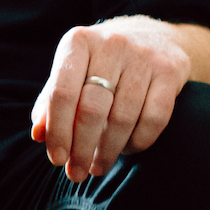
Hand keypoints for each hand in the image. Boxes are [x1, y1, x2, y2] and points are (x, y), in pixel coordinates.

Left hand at [29, 18, 190, 182]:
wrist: (151, 36)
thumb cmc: (99, 63)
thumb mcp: (72, 72)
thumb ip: (51, 101)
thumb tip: (38, 135)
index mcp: (78, 41)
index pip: (61, 92)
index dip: (58, 131)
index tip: (57, 160)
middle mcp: (111, 43)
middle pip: (92, 109)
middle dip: (82, 148)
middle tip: (77, 173)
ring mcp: (143, 56)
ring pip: (123, 117)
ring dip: (109, 150)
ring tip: (98, 166)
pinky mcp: (170, 71)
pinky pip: (155, 119)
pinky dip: (139, 142)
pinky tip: (127, 150)